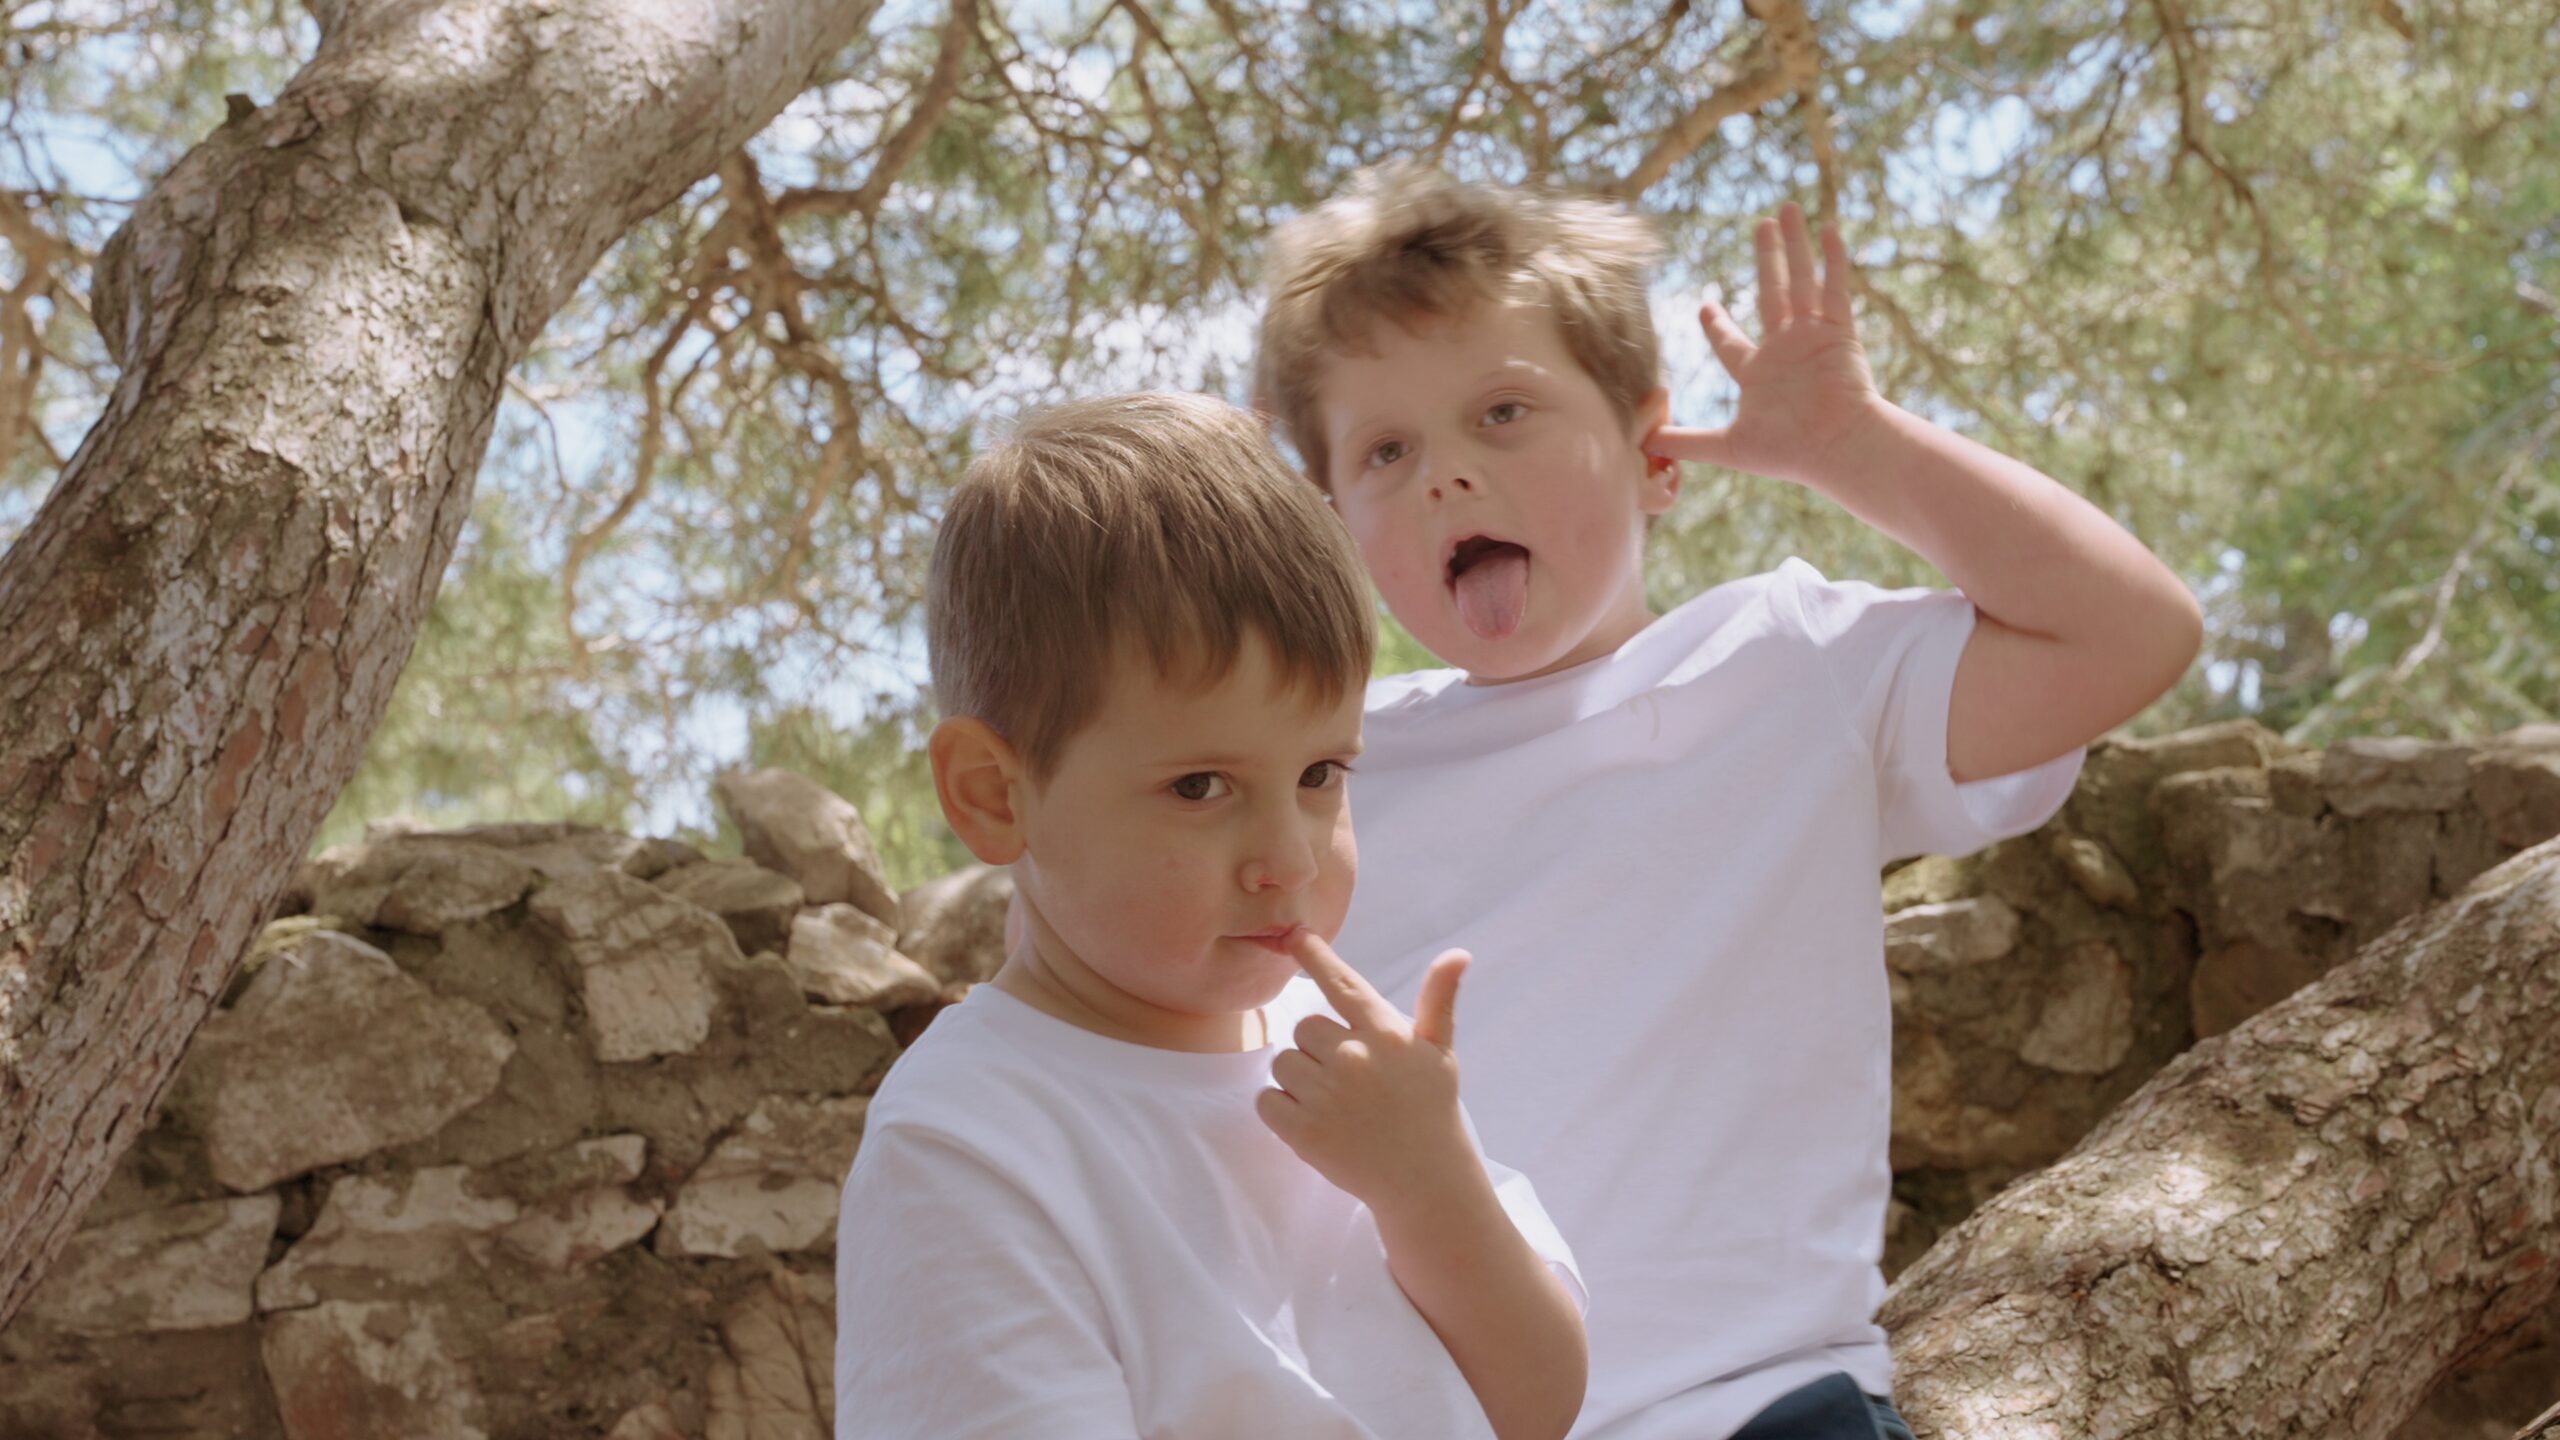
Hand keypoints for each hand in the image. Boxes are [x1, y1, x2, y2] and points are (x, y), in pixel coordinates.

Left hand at [1255, 931, 1476, 1218]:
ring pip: (1283, 1063)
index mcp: (1386, 1034)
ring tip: (1334, 1102)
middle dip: (1318, 1048)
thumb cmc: (1431, 1109)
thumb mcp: (1439, 1051)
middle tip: (1348, 1077)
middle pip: (1304, 1027)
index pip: (1344, 985)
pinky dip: (1280, 1110)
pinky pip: (1266, 1100)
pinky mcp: (1303, 1131)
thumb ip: (1438, 1001)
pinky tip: (1312, 1121)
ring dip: (1298, 1079)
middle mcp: (1354, 1058)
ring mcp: (1327, 1096)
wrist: (1424, 1181)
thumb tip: (1458, 954)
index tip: (1294, 934)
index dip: (1317, 955)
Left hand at [1644, 201, 1890, 487]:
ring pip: (1801, 280)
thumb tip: (1637, 444)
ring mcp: (1813, 338)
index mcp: (1758, 373)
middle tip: (1760, 224)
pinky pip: (1835, 288)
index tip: (1704, 304)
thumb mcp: (1726, 447)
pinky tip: (1827, 228)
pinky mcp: (1838, 332)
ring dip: (1793, 245)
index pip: (1731, 341)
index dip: (1716, 323)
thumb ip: (1685, 441)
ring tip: (1786, 209)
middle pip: (1771, 293)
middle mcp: (1786, 350)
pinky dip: (1832, 259)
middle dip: (1767, 259)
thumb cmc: (1787, 452)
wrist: (1837, 450)